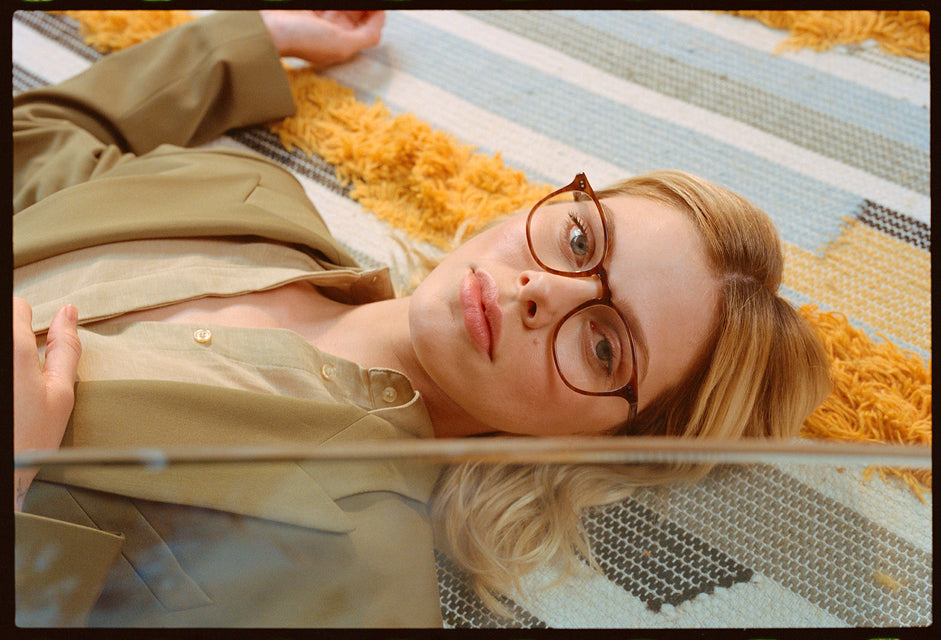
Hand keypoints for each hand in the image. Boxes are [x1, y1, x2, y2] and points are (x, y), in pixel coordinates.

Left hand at [13, 298, 81, 510]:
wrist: (6, 469)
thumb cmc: (30, 438)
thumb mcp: (61, 392)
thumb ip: (66, 348)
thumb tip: (68, 313)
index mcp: (16, 348)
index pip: (17, 306)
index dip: (29, 324)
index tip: (31, 349)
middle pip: (4, 325)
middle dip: (14, 343)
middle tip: (19, 376)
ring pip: (0, 349)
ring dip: (9, 363)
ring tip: (14, 391)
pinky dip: (5, 376)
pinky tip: (10, 396)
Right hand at [260, 10, 384, 67]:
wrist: (268, 28)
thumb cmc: (301, 39)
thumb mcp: (342, 44)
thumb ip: (367, 35)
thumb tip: (381, 19)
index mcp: (341, 45)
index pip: (368, 29)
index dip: (376, 15)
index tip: (379, 4)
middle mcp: (332, 32)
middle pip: (357, 14)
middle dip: (364, 5)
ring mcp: (319, 18)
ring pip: (344, 5)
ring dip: (352, 1)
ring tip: (350, 0)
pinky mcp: (308, 8)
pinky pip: (327, 2)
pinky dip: (335, 1)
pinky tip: (331, 1)